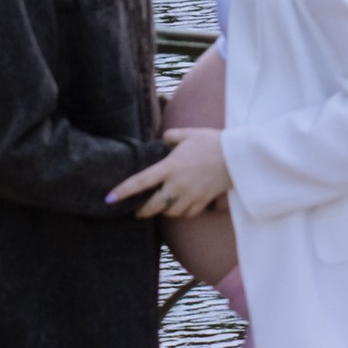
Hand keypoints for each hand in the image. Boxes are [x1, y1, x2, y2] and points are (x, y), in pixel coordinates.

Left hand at [109, 130, 231, 217]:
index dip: (123, 192)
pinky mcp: (203, 202)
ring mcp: (191, 196)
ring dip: (164, 211)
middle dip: (142, 211)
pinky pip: (187, 213)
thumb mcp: (189, 134)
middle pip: (153, 206)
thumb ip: (171, 136)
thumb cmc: (212, 142)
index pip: (141, 182)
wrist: (238, 156)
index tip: (109, 199)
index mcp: (170, 167)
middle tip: (136, 211)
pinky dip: (181, 212)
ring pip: (170, 212)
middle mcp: (178, 185)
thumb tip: (163, 139)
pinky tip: (180, 206)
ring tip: (161, 205)